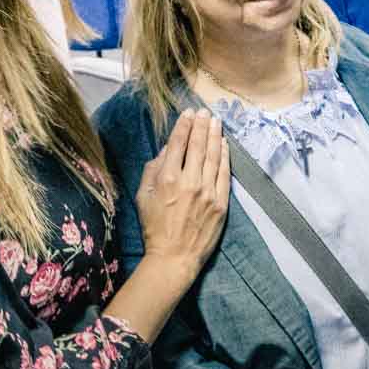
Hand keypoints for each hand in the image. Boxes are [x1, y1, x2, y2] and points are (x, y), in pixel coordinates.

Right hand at [134, 109, 228, 278]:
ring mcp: (207, 192)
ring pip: (213, 156)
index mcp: (167, 179)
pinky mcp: (221, 203)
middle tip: (205, 111)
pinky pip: (224, 174)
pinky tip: (224, 145)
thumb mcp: (143, 197)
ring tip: (216, 121)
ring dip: (215, 136)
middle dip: (202, 125)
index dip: (184, 125)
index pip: (178, 144)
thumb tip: (167, 150)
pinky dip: (225, 157)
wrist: (174, 257)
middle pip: (198, 145)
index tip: (189, 113)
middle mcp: (189, 182)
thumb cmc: (154, 228)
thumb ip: (152, 170)